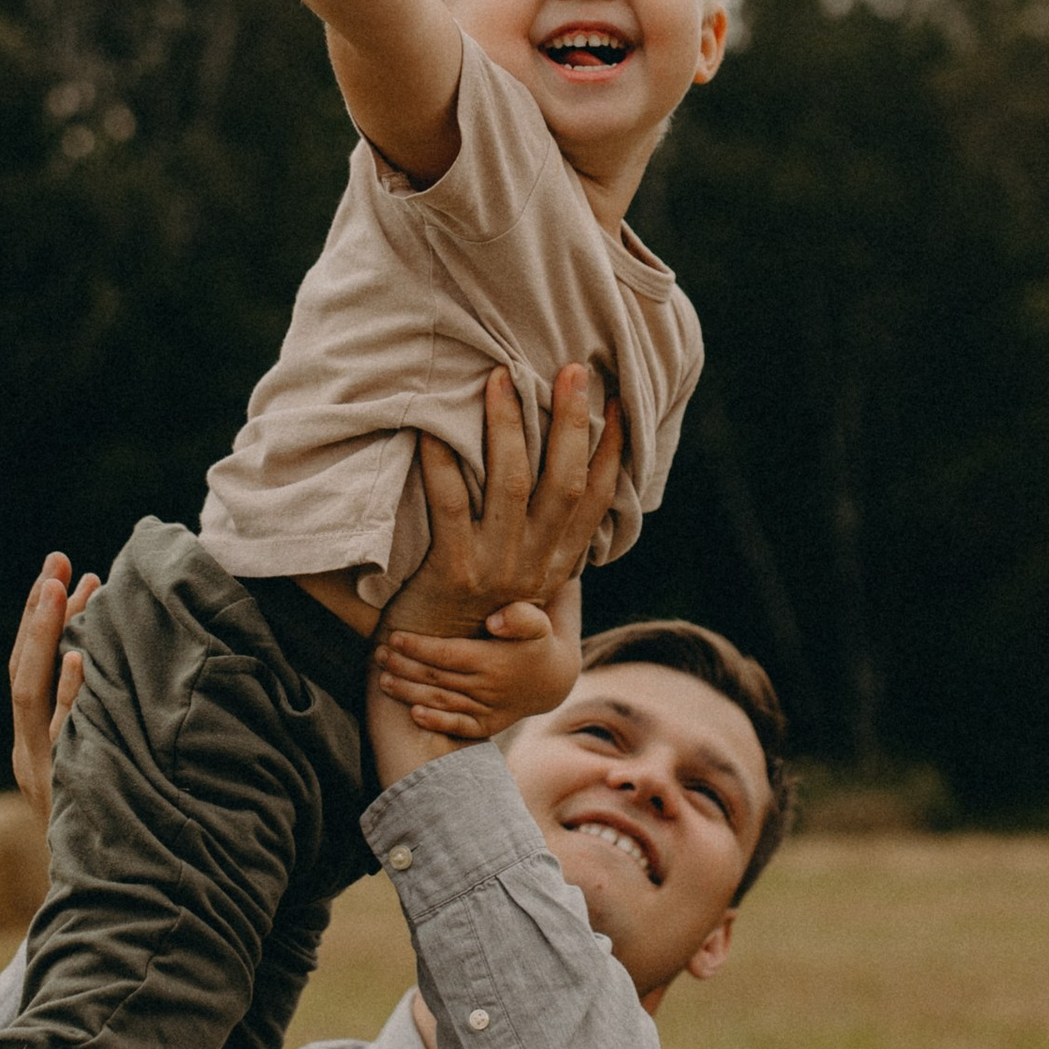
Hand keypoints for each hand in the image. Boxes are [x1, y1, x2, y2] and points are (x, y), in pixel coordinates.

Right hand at [9, 552, 98, 830]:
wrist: (109, 905)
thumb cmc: (111, 834)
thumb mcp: (93, 776)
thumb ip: (92, 725)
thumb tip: (112, 655)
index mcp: (32, 751)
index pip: (25, 672)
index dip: (38, 621)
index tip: (59, 570)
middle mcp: (31, 759)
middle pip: (23, 676)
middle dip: (38, 616)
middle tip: (57, 564)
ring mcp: (47, 775)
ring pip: (34, 698)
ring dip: (48, 638)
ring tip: (67, 589)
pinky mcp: (69, 789)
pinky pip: (67, 736)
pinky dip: (70, 695)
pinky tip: (79, 659)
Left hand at [372, 608, 579, 742]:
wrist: (554, 679)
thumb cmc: (538, 642)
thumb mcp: (538, 623)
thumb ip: (520, 616)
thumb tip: (494, 621)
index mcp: (494, 661)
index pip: (448, 654)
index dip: (419, 647)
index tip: (394, 637)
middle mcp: (488, 688)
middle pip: (437, 678)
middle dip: (404, 666)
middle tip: (378, 654)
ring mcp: (487, 710)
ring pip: (441, 702)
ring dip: (409, 692)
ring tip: (383, 679)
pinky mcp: (488, 726)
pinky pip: (458, 727)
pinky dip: (436, 723)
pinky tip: (413, 714)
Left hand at [376, 364, 622, 641]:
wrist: (438, 677)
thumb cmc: (475, 615)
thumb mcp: (522, 581)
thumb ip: (540, 540)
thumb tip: (553, 484)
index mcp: (556, 563)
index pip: (595, 498)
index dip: (611, 450)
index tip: (617, 403)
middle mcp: (535, 564)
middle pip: (563, 481)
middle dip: (571, 422)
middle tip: (572, 371)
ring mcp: (496, 568)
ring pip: (511, 482)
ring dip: (508, 426)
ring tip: (500, 378)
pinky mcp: (453, 571)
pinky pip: (450, 504)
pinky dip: (441, 462)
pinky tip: (430, 428)